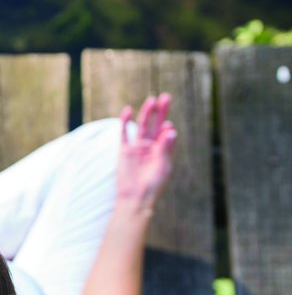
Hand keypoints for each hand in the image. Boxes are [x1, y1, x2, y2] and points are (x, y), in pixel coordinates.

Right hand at [116, 93, 176, 211]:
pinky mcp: (124, 151)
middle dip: (161, 112)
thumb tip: (170, 128)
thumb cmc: (152, 185)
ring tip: (152, 100)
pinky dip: (125, 122)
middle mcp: (150, 148)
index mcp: (162, 152)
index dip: (167, 127)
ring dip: (147, 113)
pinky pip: (124, 133)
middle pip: (155, 125)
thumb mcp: (163, 166)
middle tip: (166, 97)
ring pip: (142, 126)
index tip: (166, 126)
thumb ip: (166, 147)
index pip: (167, 134)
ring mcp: (137, 148)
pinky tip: (128, 110)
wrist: (135, 198)